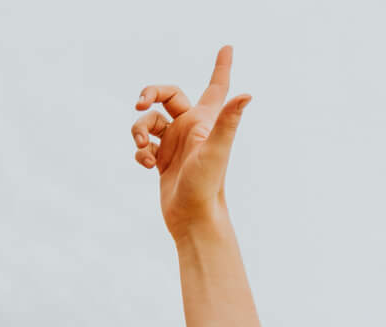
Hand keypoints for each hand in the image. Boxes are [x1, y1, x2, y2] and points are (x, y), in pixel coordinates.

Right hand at [131, 47, 252, 239]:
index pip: (216, 86)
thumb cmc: (207, 186)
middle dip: (149, 93)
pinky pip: (144, 145)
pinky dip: (140, 152)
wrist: (194, 220)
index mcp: (204, 121)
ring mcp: (176, 145)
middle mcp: (191, 130)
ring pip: (149, 122)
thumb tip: (247, 94)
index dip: (221, 66)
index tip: (228, 48)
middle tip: (140, 103)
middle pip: (167, 95)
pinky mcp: (164, 161)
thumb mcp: (216, 150)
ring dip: (138, 131)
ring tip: (143, 150)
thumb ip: (227, 121)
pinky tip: (148, 166)